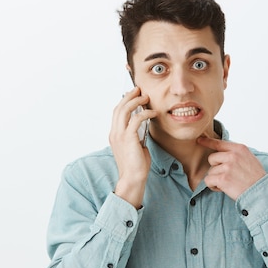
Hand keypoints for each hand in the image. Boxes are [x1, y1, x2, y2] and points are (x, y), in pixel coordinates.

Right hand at [109, 87, 156, 207]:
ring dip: (136, 101)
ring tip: (145, 97)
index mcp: (114, 134)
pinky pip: (136, 119)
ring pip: (125, 110)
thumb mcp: (135, 145)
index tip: (133, 94)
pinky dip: (145, 113)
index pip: (116, 113)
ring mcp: (119, 135)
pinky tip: (152, 113)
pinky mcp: (128, 138)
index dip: (124, 101)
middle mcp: (114, 133)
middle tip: (139, 90)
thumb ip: (136, 134)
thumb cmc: (136, 164)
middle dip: (129, 96)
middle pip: (119, 108)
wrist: (133, 178)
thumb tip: (144, 123)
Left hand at [197, 136, 265, 200]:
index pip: (219, 143)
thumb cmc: (256, 178)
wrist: (261, 192)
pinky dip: (213, 186)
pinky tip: (223, 188)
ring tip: (229, 183)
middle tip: (227, 176)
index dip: (207, 141)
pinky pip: (208, 180)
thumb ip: (237, 154)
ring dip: (216, 179)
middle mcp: (232, 155)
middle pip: (212, 159)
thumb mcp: (250, 159)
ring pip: (210, 171)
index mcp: (239, 149)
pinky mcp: (222, 178)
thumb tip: (224, 153)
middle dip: (216, 168)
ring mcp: (227, 167)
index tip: (199, 140)